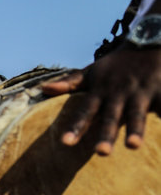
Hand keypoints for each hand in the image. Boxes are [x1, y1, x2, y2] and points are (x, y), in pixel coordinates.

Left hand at [42, 45, 160, 154]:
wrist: (150, 41)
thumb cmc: (116, 65)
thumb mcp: (92, 72)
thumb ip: (69, 83)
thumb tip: (43, 88)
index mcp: (100, 92)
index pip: (84, 112)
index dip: (75, 127)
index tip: (65, 143)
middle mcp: (119, 94)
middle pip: (110, 117)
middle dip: (106, 135)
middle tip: (101, 153)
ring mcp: (141, 93)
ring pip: (136, 115)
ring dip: (135, 130)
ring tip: (132, 146)